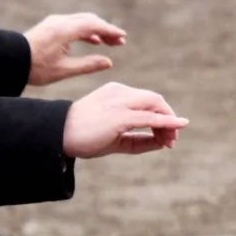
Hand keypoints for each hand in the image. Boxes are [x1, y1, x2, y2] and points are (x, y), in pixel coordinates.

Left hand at [24, 12, 126, 86]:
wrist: (11, 60)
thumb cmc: (35, 68)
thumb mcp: (64, 70)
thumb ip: (88, 65)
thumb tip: (108, 62)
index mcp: (64, 30)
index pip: (93, 26)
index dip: (110, 31)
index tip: (123, 37)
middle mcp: (60, 22)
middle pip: (90, 20)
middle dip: (106, 30)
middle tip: (120, 42)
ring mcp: (55, 22)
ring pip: (82, 21)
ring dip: (97, 30)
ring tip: (110, 42)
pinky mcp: (51, 26)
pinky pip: (74, 24)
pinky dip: (86, 31)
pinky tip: (93, 41)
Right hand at [62, 81, 188, 158]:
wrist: (58, 135)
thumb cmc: (83, 136)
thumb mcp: (115, 138)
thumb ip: (138, 139)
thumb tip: (162, 142)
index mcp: (116, 93)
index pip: (148, 100)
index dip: (162, 117)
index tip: (166, 137)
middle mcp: (120, 93)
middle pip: (155, 100)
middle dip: (169, 118)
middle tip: (172, 140)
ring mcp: (120, 102)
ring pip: (155, 105)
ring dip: (169, 123)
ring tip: (171, 141)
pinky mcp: (119, 116)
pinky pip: (149, 117)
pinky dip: (166, 122)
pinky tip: (177, 127)